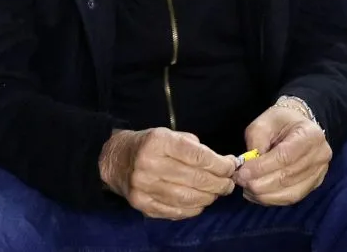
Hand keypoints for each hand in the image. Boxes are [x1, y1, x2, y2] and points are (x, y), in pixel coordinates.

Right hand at [99, 128, 237, 219]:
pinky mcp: (141, 204)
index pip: (198, 157)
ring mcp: (144, 187)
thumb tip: (224, 163)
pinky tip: (201, 203)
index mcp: (159, 142)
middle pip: (195, 179)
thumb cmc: (150, 145)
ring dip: (208, 198)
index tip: (232, 166)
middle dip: (219, 183)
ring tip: (217, 193)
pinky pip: (174, 211)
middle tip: (229, 184)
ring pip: (186, 198)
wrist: (114, 160)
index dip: (220, 164)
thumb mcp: (171, 134)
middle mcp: (150, 165)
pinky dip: (192, 209)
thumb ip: (196, 148)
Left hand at [234, 104, 331, 205]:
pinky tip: (257, 194)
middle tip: (240, 181)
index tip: (242, 172)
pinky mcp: (314, 184)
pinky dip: (271, 199)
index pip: (285, 156)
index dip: (262, 168)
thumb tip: (248, 168)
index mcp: (311, 134)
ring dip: (264, 194)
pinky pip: (291, 197)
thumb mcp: (264, 123)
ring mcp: (319, 172)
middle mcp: (320, 155)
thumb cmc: (281, 122)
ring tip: (247, 187)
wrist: (300, 126)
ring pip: (289, 192)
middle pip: (287, 177)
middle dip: (259, 182)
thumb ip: (256, 142)